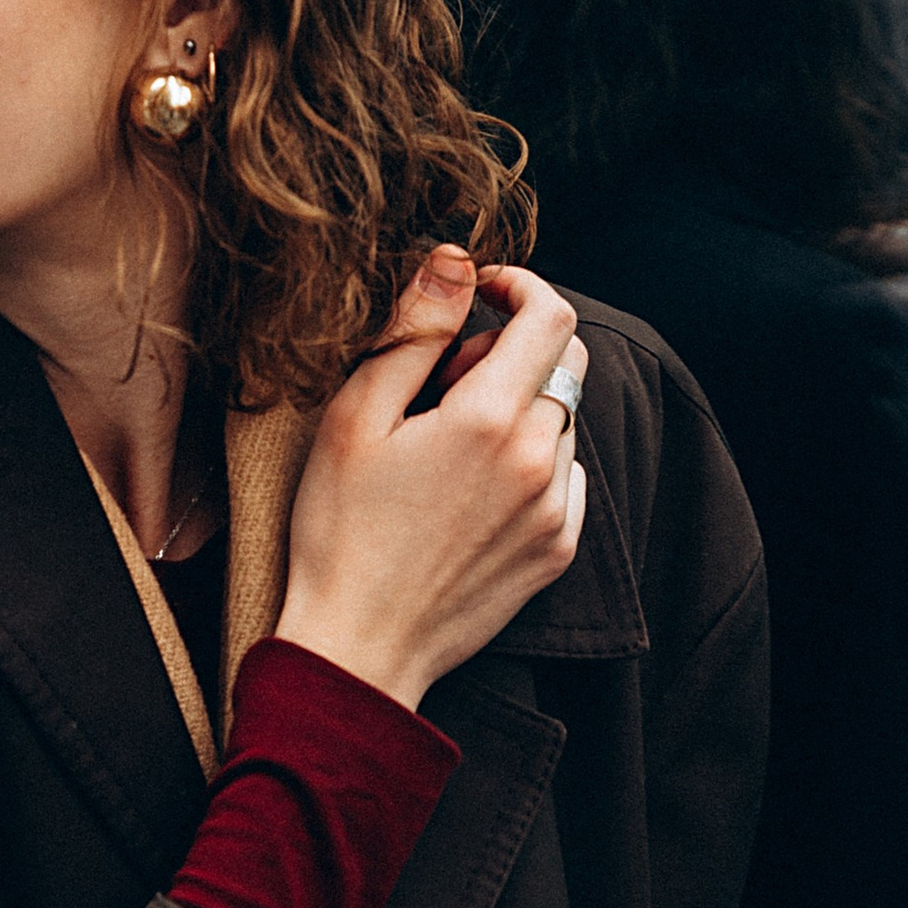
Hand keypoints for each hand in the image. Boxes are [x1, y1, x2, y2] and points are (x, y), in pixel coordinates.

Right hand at [276, 248, 586, 709]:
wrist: (358, 647)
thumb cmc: (339, 530)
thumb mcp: (355, 417)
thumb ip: (415, 331)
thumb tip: (455, 260)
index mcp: (490, 420)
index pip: (551, 316)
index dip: (519, 286)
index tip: (479, 292)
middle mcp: (539, 462)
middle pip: (563, 363)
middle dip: (511, 349)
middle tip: (442, 382)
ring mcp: (555, 510)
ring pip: (563, 419)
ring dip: (520, 409)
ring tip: (449, 446)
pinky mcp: (557, 550)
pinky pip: (567, 476)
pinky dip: (532, 461)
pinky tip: (472, 490)